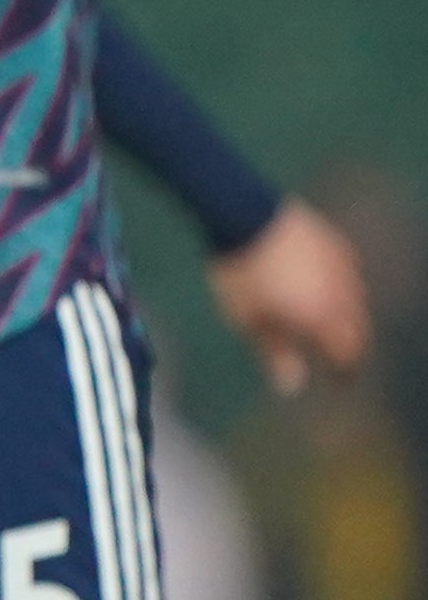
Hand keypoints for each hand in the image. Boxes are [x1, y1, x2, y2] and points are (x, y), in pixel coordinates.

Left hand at [212, 199, 373, 394]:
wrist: (243, 214)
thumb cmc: (241, 272)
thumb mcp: (250, 319)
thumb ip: (275, 352)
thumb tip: (291, 385)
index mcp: (324, 317)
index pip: (349, 353)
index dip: (346, 370)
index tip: (340, 380)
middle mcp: (342, 294)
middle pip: (359, 327)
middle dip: (350, 344)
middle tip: (338, 355)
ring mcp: (342, 266)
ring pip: (358, 298)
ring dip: (350, 314)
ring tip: (334, 323)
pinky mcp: (335, 242)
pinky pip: (350, 270)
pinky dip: (344, 285)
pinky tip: (331, 285)